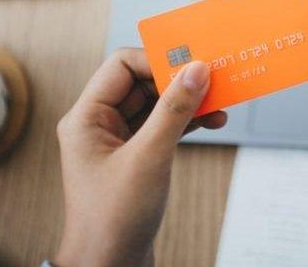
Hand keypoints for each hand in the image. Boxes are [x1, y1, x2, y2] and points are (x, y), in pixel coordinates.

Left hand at [54, 49, 226, 266]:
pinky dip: (188, 121)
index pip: (122, 66)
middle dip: (179, 79)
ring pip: (157, 104)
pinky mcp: (136, 158)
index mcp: (86, 117)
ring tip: (221, 101)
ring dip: (188, 101)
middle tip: (215, 78)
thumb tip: (196, 70)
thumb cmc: (113, 218)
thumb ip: (174, 110)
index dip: (158, 61)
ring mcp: (118, 142)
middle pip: (143, 82)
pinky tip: (213, 121)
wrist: (109, 266)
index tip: (194, 64)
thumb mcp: (149, 157)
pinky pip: (164, 126)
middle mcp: (99, 124)